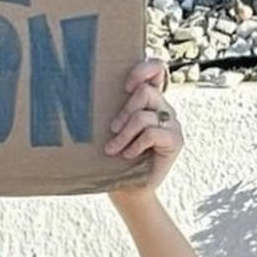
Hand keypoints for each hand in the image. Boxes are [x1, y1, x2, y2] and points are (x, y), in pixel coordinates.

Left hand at [103, 57, 181, 200]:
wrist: (128, 188)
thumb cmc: (113, 156)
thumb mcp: (108, 128)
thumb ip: (109, 107)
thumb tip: (80, 89)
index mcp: (149, 99)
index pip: (157, 68)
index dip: (143, 70)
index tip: (124, 87)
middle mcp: (163, 107)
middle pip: (146, 91)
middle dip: (124, 112)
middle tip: (112, 130)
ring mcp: (172, 123)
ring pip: (144, 116)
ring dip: (124, 134)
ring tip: (113, 149)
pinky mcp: (176, 140)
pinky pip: (152, 133)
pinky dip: (135, 145)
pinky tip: (128, 155)